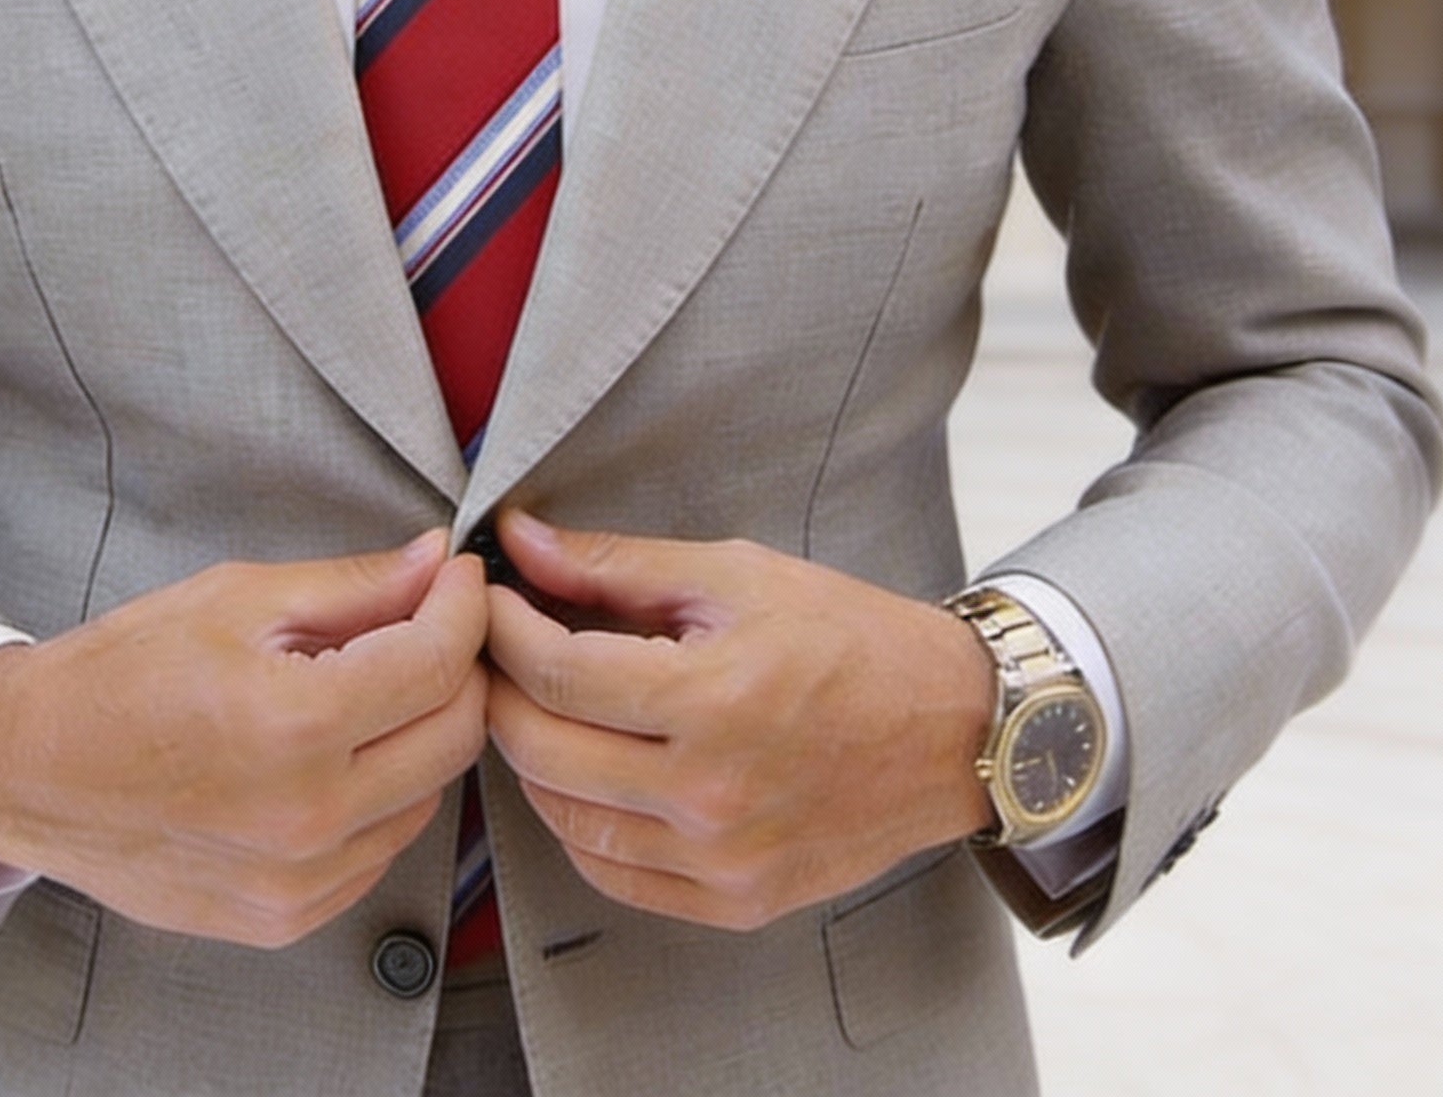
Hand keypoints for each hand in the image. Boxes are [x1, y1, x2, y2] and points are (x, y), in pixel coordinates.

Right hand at [0, 531, 488, 946]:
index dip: (463, 606)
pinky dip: (383, 794)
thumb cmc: (119, 675)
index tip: (458, 577)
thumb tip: (433, 562)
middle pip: (455, 736)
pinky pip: (381, 848)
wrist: (29, 771)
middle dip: (458, 666)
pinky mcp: (286, 916)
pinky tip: (338, 751)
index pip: (437, 663)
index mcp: (293, 725)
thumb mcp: (236, 599)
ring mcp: (299, 880)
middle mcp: (307, 816)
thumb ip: (352, 586)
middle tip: (430, 621)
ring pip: (429, 796)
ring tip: (369, 685)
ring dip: (421, 733)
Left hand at [484, 513, 993, 930]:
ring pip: (564, 821)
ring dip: (532, 759)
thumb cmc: (848, 636)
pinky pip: (613, 875)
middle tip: (499, 648)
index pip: (557, 673)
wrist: (952, 729)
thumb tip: (519, 540)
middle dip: (501, 690)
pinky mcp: (736, 901)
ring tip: (540, 704)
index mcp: (714, 699)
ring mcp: (723, 859)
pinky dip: (578, 824)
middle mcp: (713, 793)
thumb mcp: (735, 574)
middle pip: (543, 751)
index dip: (504, 629)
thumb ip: (616, 564)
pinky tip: (585, 772)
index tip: (490, 598)